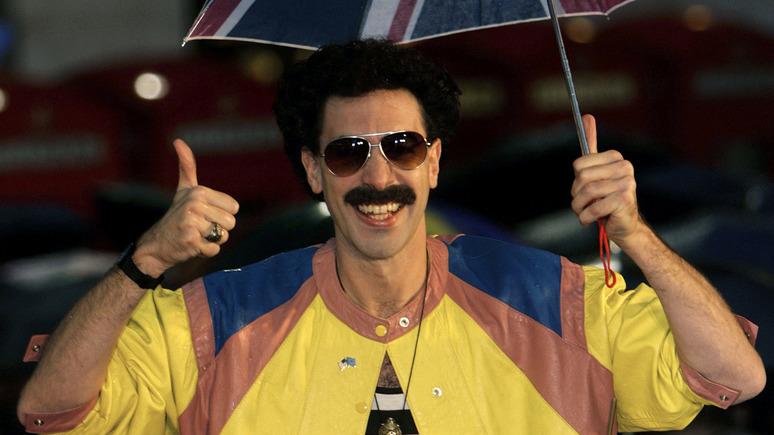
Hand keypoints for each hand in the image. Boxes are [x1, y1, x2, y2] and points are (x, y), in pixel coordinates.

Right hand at [133, 139, 239, 276]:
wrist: (155, 245)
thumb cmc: (175, 216)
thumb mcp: (183, 190)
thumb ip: (187, 167)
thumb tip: (178, 141)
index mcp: (199, 192)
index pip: (234, 208)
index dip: (222, 214)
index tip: (205, 214)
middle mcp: (195, 205)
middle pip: (231, 223)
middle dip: (218, 229)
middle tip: (199, 227)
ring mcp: (192, 223)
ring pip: (223, 236)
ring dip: (212, 240)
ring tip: (195, 235)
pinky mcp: (190, 241)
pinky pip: (214, 250)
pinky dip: (205, 251)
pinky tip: (191, 246)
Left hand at [570, 115, 640, 245]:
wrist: (625, 227)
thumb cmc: (606, 200)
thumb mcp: (596, 172)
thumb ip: (591, 144)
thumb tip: (588, 116)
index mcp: (616, 158)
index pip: (579, 165)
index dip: (576, 181)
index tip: (585, 189)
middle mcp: (625, 167)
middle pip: (581, 178)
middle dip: (576, 196)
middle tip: (584, 204)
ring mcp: (627, 183)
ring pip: (586, 193)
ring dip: (579, 208)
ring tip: (585, 213)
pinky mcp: (625, 199)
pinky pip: (593, 208)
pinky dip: (586, 217)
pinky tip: (590, 220)